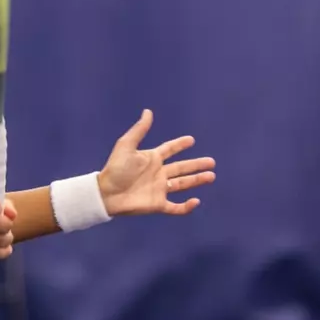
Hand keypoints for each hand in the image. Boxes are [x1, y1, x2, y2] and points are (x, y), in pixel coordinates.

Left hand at [96, 109, 214, 217]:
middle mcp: (158, 173)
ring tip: (211, 176)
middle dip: (196, 165)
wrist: (107, 194)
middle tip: (212, 162)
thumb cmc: (116, 169)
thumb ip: (139, 130)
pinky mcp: (158, 204)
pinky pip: (176, 207)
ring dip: (197, 180)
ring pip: (183, 184)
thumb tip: (148, 111)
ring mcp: (159, 189)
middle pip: (182, 168)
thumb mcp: (126, 146)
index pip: (169, 150)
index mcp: (151, 159)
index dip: (179, 145)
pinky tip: (196, 200)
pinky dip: (186, 207)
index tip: (191, 140)